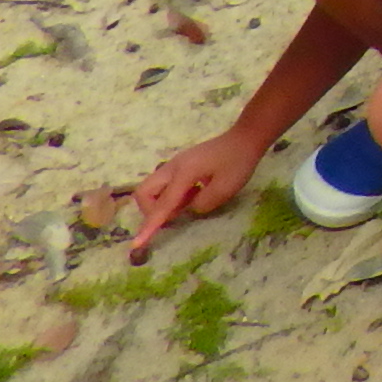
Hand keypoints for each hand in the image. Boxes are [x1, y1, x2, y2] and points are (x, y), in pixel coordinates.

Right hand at [123, 128, 270, 254]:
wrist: (246, 138)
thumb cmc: (238, 162)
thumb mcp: (224, 189)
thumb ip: (201, 205)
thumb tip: (188, 209)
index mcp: (182, 173)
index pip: (162, 205)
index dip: (149, 226)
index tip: (136, 244)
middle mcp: (172, 167)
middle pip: (144, 193)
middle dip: (151, 210)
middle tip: (174, 215)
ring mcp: (175, 164)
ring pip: (153, 188)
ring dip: (163, 202)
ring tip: (190, 201)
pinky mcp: (181, 165)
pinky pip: (165, 184)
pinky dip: (172, 195)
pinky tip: (194, 193)